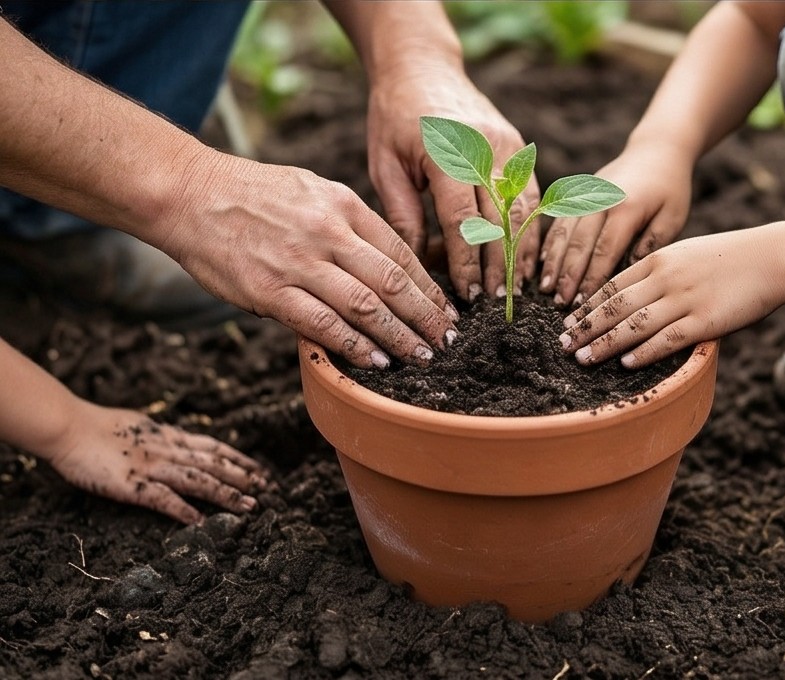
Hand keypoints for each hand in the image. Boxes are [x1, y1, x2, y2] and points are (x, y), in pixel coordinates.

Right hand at [46, 405, 268, 524]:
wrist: (66, 427)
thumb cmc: (95, 428)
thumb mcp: (138, 427)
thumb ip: (158, 436)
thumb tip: (176, 441)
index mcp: (168, 436)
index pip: (213, 447)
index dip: (239, 458)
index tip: (259, 469)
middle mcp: (167, 450)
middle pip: (213, 463)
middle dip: (242, 477)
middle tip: (267, 489)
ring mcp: (151, 466)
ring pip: (198, 480)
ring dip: (226, 493)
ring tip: (248, 506)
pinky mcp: (132, 484)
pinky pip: (163, 498)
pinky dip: (183, 510)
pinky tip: (200, 522)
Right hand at [160, 152, 458, 368]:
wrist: (189, 193)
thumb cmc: (253, 195)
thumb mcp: (312, 191)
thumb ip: (349, 225)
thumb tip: (383, 267)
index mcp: (343, 205)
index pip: (401, 251)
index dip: (429, 286)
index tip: (448, 310)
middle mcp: (327, 232)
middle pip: (392, 281)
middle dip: (427, 315)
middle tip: (449, 341)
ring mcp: (299, 262)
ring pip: (364, 306)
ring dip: (400, 336)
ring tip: (423, 357)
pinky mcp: (270, 291)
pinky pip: (322, 324)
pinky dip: (354, 346)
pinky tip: (376, 361)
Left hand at [366, 66, 540, 299]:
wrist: (422, 67)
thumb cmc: (395, 118)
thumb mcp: (386, 165)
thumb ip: (403, 214)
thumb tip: (415, 267)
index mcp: (447, 153)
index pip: (462, 221)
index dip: (467, 263)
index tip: (467, 295)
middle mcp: (485, 148)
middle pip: (501, 221)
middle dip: (501, 267)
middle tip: (496, 304)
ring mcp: (507, 145)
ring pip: (524, 211)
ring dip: (522, 253)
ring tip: (515, 289)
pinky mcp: (517, 147)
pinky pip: (531, 196)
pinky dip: (531, 230)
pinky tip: (525, 259)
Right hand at [539, 141, 692, 306]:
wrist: (655, 151)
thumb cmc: (669, 190)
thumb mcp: (672, 217)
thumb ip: (651, 244)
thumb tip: (629, 272)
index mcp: (626, 207)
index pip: (605, 250)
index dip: (592, 278)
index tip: (584, 302)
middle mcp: (599, 200)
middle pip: (578, 244)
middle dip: (567, 276)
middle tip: (559, 303)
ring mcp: (585, 195)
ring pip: (562, 233)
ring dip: (553, 263)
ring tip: (546, 288)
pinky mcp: (577, 194)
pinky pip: (558, 220)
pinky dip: (549, 243)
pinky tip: (542, 264)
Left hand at [558, 230, 784, 367]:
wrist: (771, 258)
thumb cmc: (728, 258)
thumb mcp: (684, 254)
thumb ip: (657, 272)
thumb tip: (631, 296)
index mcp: (658, 260)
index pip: (611, 285)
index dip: (587, 306)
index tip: (568, 322)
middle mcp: (665, 278)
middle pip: (614, 306)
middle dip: (585, 327)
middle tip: (563, 344)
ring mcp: (684, 299)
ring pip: (633, 324)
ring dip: (604, 343)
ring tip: (583, 358)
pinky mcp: (705, 320)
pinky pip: (668, 338)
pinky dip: (645, 352)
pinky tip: (626, 363)